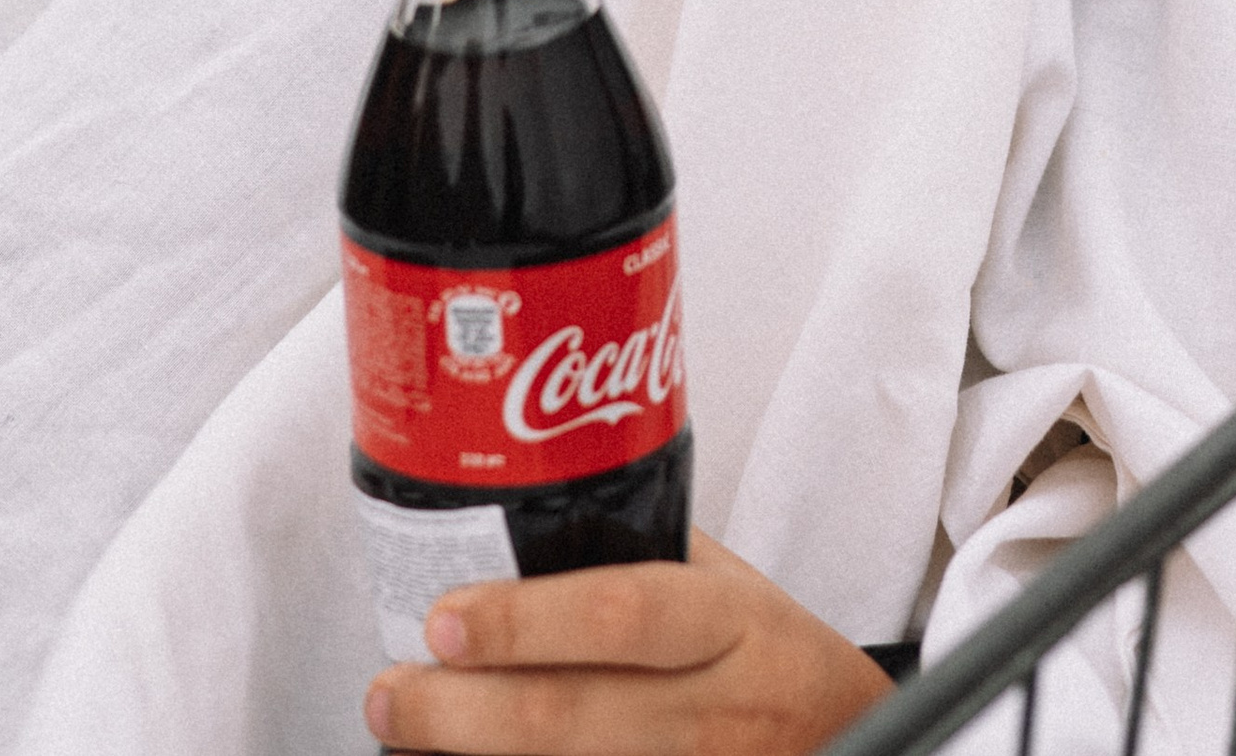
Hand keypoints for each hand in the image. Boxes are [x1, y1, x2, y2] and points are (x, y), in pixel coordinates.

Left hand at [364, 529, 895, 755]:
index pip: (623, 614)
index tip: (445, 617)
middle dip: (459, 713)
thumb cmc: (768, 653)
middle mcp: (712, 711)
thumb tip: (520, 503)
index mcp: (728, 623)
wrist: (845, 736)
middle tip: (390, 692)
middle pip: (570, 719)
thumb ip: (641, 555)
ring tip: (404, 731)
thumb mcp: (728, 585)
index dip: (527, 621)